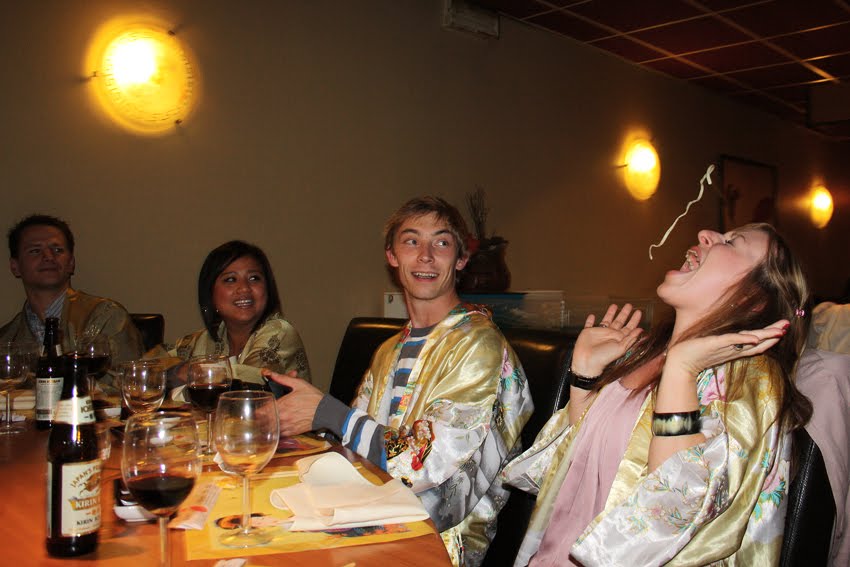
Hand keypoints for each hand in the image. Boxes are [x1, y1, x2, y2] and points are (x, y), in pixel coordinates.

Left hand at [263, 370, 324, 436]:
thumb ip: (282, 379)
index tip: (256, 408)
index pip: (262, 411)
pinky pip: (279, 435)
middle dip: (259, 419)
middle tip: (257, 416)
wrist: (326, 411)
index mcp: (283, 405)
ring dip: (266, 426)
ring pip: (270, 429)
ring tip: (263, 423)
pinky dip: (275, 432)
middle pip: (263, 421)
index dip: (257, 410)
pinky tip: (274, 429)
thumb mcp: (298, 384)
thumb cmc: (314, 398)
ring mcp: (287, 426)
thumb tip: (271, 374)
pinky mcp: (292, 432)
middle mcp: (283, 417)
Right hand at [572, 304, 642, 375]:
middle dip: (624, 314)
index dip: (634, 320)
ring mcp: (599, 333)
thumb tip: (641, 330)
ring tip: (614, 305)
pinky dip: (590, 320)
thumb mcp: (621, 348)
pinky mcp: (588, 332)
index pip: (628, 328)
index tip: (638, 312)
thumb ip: (630, 338)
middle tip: (629, 305)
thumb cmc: (605, 357)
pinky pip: (589, 324)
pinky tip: (592, 315)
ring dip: (610, 313)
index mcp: (618, 339)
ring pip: (606, 320)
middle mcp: (610, 335)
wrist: (587, 361)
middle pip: (619, 322)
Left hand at [665, 319, 788, 377]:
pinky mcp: (714, 345)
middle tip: (787, 326)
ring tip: (780, 331)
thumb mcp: (710, 345)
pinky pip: (731, 342)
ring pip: (749, 342)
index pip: (755, 343)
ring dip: (765, 336)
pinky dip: (743, 339)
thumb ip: (720, 342)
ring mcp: (724, 348)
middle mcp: (731, 350)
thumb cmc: (691, 354)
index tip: (781, 328)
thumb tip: (726, 336)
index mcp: (732, 350)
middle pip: (757, 343)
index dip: (768, 337)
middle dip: (773, 334)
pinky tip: (754, 338)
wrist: (678, 364)